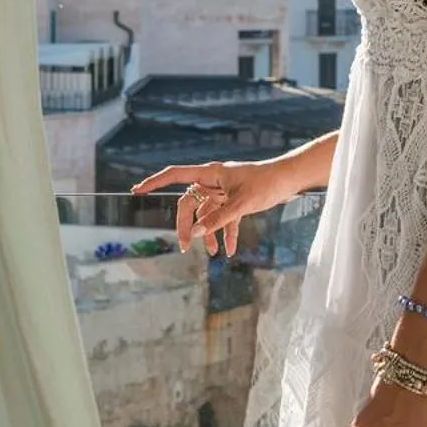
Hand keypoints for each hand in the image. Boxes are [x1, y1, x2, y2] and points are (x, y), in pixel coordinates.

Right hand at [129, 158, 291, 255]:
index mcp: (210, 174)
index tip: (136, 191)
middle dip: (185, 225)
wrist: (290, 179)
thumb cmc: (267, 184)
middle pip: (189, 203)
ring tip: (212, 253)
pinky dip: (226, 233)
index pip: (175, 175)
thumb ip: (217, 218)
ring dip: (206, 234)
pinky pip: (223, 218)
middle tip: (183, 246)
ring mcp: (224, 192)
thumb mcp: (241, 204)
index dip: (154, 182)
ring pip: (206, 214)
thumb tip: (194, 233)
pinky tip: (230, 250)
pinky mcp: (236, 201)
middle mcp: (213, 181)